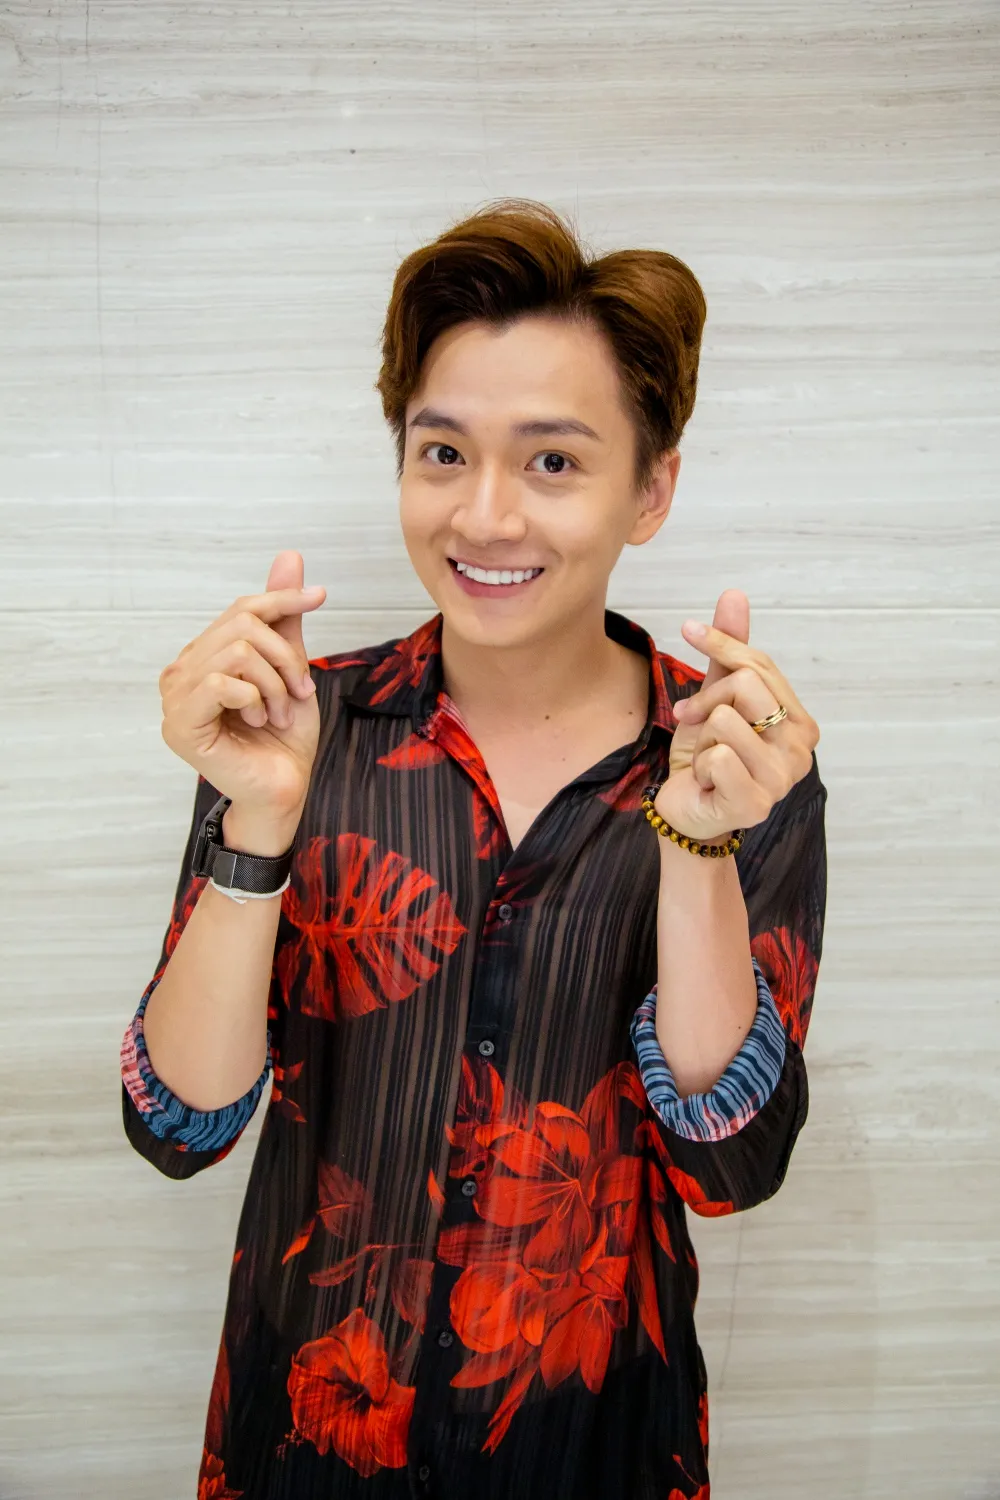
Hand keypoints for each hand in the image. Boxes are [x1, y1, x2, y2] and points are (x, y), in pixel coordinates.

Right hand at [159, 550, 327, 819]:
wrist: (284, 787)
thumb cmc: (283, 735)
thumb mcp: (290, 667)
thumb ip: (283, 617)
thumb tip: (289, 557)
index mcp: (203, 657)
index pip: (241, 609)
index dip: (281, 598)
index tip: (320, 597)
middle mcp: (181, 672)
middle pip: (241, 625)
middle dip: (285, 657)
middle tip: (300, 691)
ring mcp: (175, 698)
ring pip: (236, 651)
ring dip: (274, 683)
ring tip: (279, 711)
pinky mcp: (180, 724)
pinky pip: (221, 683)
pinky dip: (254, 698)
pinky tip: (259, 719)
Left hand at [654, 589, 819, 844]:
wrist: (686, 811)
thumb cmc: (707, 756)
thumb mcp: (715, 697)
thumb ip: (728, 653)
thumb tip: (734, 595)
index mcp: (800, 722)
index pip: (761, 665)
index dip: (721, 644)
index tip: (688, 630)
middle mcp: (801, 750)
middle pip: (746, 685)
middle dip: (707, 700)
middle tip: (693, 721)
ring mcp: (782, 779)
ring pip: (725, 720)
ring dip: (702, 739)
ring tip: (707, 759)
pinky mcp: (755, 803)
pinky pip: (717, 757)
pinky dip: (700, 766)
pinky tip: (708, 782)